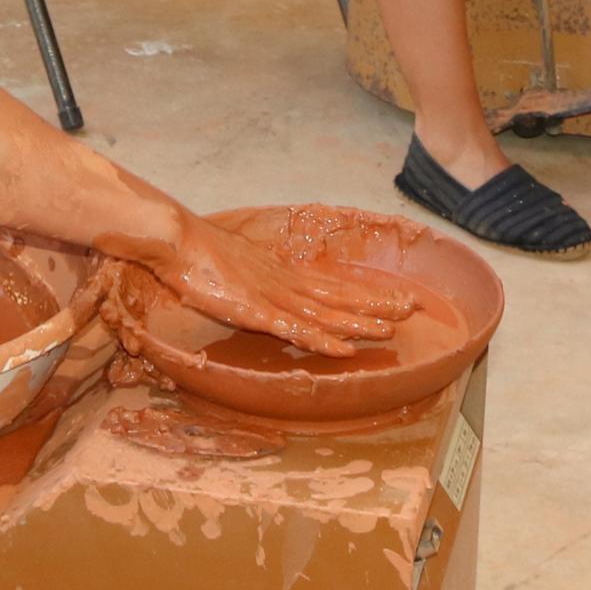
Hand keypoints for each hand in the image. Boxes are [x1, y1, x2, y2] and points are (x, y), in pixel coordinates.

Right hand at [130, 213, 416, 358]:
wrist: (176, 240)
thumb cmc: (198, 253)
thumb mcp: (236, 265)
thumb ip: (255, 278)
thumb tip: (265, 287)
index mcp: (282, 272)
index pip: (334, 284)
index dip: (366, 292)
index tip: (397, 296)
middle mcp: (285, 282)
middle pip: (339, 296)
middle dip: (377, 304)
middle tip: (414, 309)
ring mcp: (272, 297)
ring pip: (325, 313)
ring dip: (359, 322)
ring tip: (391, 329)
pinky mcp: (255, 312)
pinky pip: (294, 330)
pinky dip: (322, 340)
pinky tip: (344, 349)